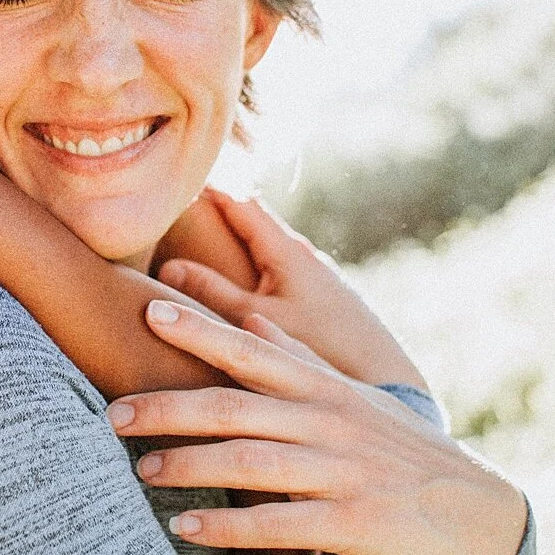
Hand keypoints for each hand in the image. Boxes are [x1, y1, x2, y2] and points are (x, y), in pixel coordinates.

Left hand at [108, 300, 528, 554]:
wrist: (472, 512)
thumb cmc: (398, 449)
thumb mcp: (353, 396)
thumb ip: (299, 362)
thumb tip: (251, 325)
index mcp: (323, 387)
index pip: (252, 350)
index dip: (200, 329)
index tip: (148, 309)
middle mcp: (327, 421)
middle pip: (236, 406)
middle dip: (170, 407)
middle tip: (114, 413)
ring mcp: (339, 471)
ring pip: (251, 462)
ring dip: (190, 465)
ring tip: (141, 471)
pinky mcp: (351, 522)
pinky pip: (279, 524)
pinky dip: (229, 525)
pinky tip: (186, 527)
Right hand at [156, 189, 425, 390]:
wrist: (386, 376)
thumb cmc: (321, 346)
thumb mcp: (256, 321)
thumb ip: (212, 294)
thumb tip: (168, 266)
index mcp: (286, 248)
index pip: (238, 199)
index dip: (205, 187)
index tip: (173, 178)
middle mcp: (303, 252)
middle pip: (252, 218)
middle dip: (216, 210)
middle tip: (174, 206)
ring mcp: (315, 274)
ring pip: (266, 245)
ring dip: (235, 240)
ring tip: (195, 240)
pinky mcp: (322, 298)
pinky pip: (279, 268)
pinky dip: (253, 265)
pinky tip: (240, 284)